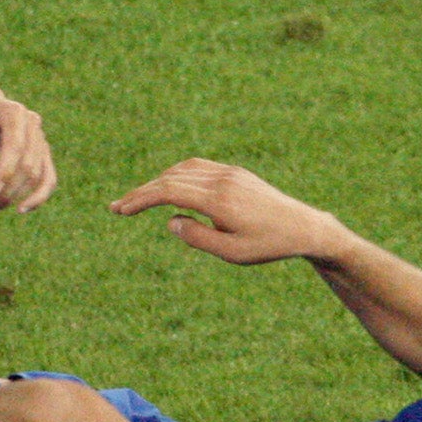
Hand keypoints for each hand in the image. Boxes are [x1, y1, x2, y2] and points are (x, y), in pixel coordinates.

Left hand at [0, 93, 55, 211]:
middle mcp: (33, 124)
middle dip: (9, 188)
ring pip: (40, 176)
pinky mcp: (43, 154)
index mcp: (15, 112)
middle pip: (29, 165)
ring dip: (19, 197)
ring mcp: (41, 139)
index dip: (6, 170)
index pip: (16, 146)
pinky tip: (22, 208)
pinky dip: (38, 197)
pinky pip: (48, 179)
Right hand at [109, 159, 344, 264]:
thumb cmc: (269, 245)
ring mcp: (230, 173)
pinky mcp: (236, 173)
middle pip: (170, 179)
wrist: (304, 227)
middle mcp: (222, 180)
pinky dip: (176, 176)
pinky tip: (168, 188)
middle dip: (141, 192)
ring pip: (182, 170)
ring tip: (140, 200)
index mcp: (219, 200)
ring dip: (158, 182)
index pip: (168, 192)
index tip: (120, 210)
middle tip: (117, 207)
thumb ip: (198, 238)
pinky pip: (198, 168)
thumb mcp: (232, 253)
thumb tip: (170, 221)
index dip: (140, 199)